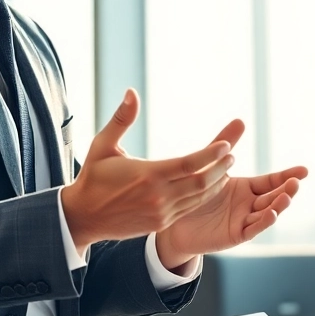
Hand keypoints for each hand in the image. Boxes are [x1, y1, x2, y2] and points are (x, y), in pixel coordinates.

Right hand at [61, 89, 236, 251]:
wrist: (82, 217)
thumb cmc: (93, 177)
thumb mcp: (103, 145)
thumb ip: (121, 119)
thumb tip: (131, 92)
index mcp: (148, 175)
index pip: (189, 164)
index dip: (211, 154)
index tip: (226, 144)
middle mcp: (158, 196)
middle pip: (201, 182)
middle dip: (220, 167)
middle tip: (231, 154)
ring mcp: (161, 213)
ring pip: (199, 198)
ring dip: (217, 182)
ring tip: (227, 167)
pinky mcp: (160, 223)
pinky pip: (189, 209)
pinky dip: (204, 196)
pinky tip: (211, 185)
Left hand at [155, 120, 307, 270]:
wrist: (175, 220)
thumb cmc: (194, 192)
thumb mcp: (211, 166)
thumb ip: (225, 144)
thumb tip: (241, 120)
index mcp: (247, 188)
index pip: (272, 181)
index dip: (288, 176)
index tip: (305, 170)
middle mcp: (250, 204)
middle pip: (274, 196)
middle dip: (287, 190)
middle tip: (296, 182)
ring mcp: (245, 220)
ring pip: (267, 213)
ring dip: (278, 206)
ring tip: (287, 197)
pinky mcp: (236, 235)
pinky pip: (253, 228)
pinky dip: (263, 222)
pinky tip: (272, 214)